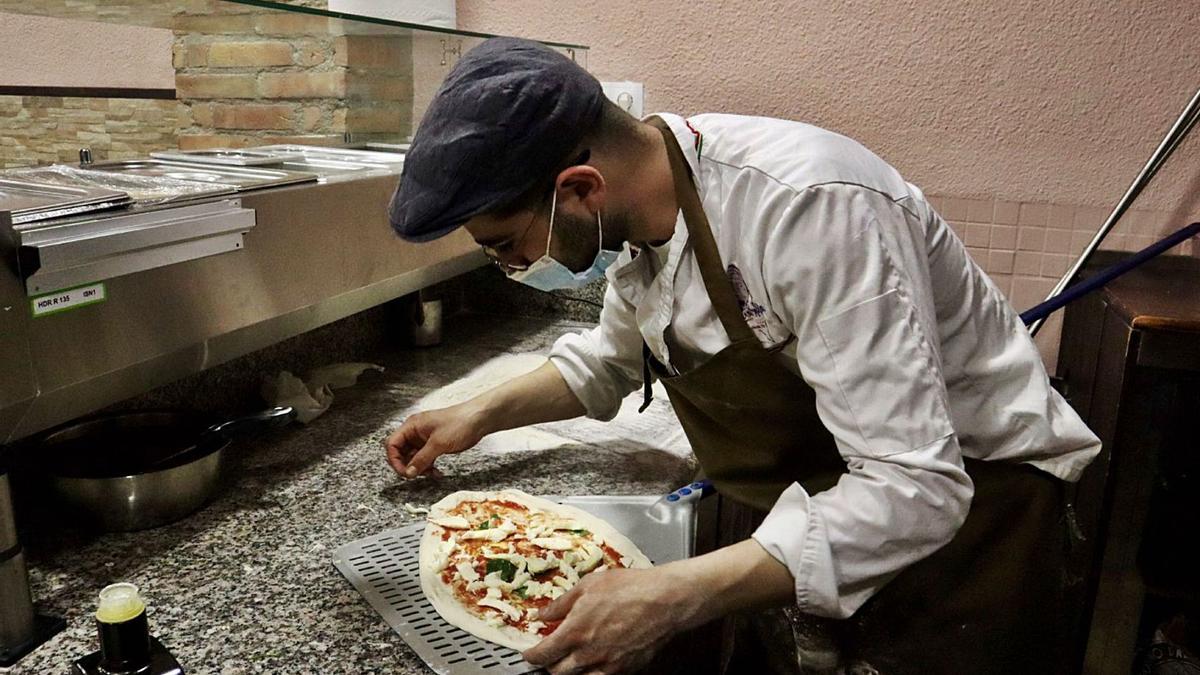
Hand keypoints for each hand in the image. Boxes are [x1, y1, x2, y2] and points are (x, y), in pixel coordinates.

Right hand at [384, 402, 486, 477]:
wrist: (479, 419)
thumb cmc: (459, 423)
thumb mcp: (438, 443)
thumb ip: (421, 459)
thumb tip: (409, 472)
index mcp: (412, 426)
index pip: (392, 444)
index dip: (394, 460)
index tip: (404, 472)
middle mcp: (416, 432)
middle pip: (401, 452)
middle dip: (408, 465)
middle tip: (416, 475)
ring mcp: (425, 438)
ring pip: (413, 457)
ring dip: (419, 468)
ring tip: (430, 473)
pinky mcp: (435, 444)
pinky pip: (425, 458)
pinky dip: (428, 466)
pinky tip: (437, 473)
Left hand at [522, 567, 699, 673]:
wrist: (665, 600)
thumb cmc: (631, 588)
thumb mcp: (588, 586)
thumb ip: (562, 603)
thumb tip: (544, 613)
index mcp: (575, 632)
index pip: (542, 655)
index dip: (531, 655)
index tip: (529, 652)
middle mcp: (589, 654)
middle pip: (557, 673)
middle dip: (550, 664)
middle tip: (550, 654)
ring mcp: (609, 665)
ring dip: (572, 671)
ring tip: (573, 659)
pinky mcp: (626, 669)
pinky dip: (594, 672)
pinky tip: (596, 660)